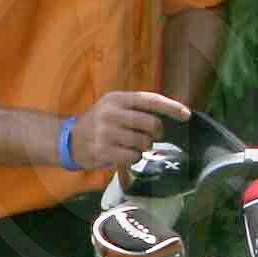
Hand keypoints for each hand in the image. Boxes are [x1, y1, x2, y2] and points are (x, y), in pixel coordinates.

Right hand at [65, 89, 190, 174]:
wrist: (70, 140)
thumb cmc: (99, 123)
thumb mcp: (114, 107)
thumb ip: (137, 108)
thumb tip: (173, 112)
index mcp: (117, 98)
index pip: (150, 100)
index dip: (171, 107)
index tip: (187, 115)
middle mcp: (111, 113)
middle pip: (150, 124)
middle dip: (156, 133)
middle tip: (151, 137)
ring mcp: (106, 132)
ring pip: (143, 142)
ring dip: (143, 147)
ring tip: (133, 146)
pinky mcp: (103, 151)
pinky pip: (133, 156)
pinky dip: (134, 158)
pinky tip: (126, 155)